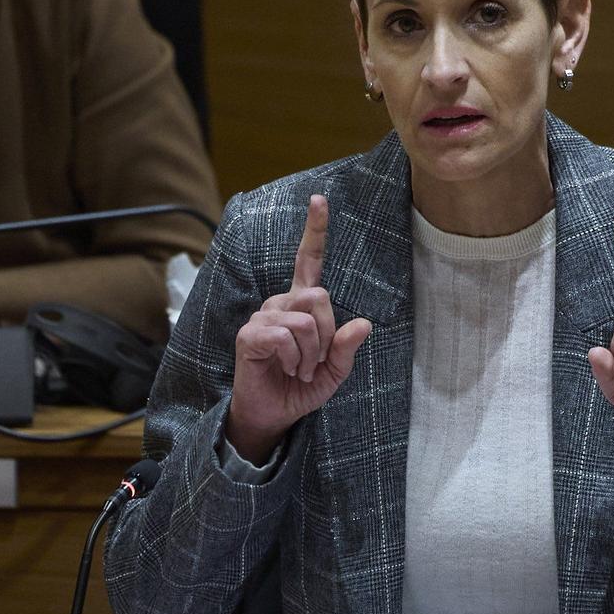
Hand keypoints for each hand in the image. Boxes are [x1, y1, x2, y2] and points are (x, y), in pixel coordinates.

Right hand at [224, 195, 372, 463]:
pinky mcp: (249, 334)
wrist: (273, 415)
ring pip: (305, 320)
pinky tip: (286, 369)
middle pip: (319, 296)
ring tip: (299, 368)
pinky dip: (294, 358)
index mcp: (302, 304)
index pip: (309, 260)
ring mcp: (263, 316)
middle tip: (316, 361)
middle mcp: (281, 302)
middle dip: (327, 334)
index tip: (319, 199)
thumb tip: (364, 324)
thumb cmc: (301, 387)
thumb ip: (347, 347)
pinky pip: (285, 335)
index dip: (315, 230)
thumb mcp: (335, 371)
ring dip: (311, 353)